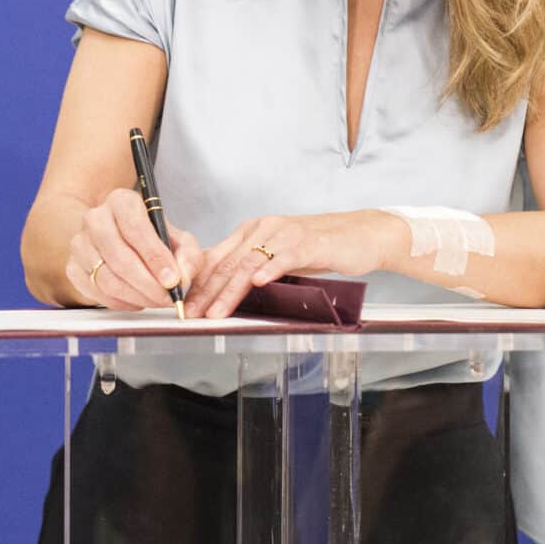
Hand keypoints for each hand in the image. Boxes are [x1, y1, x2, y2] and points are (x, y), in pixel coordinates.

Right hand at [65, 187, 203, 310]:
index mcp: (121, 201)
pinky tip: (137, 300)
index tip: (173, 280)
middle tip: (167, 298)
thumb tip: (183, 278)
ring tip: (155, 300)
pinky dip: (120, 302)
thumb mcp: (178, 239)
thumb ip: (188, 255)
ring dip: (136, 296)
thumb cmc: (152, 239)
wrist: (119, 240)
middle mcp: (95, 218)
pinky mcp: (72, 267)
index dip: (155, 257)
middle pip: (119, 257)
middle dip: (147, 284)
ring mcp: (79, 243)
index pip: (136, 229)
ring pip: (106, 278)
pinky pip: (96, 292)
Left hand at [187, 211, 402, 318]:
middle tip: (193, 314)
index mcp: (252, 231)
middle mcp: (264, 229)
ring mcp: (285, 234)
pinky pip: (285, 256)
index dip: (198, 282)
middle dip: (207, 291)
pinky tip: (259, 283)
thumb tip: (222, 290)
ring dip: (231, 289)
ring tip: (218, 311)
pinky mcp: (309, 242)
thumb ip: (252, 268)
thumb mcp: (277, 257)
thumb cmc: (318, 247)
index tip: (185, 306)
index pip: (217, 257)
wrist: (359, 234)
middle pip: (228, 263)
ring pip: (251, 263)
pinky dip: (271, 269)